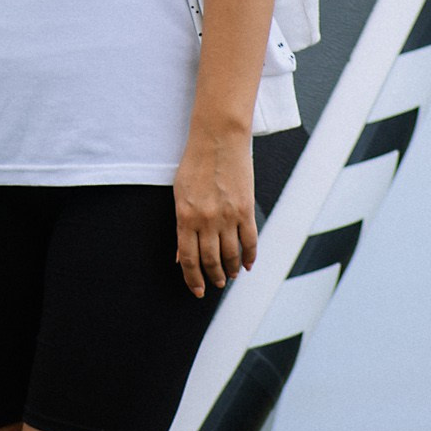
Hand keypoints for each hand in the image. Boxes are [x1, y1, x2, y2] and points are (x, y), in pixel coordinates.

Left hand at [174, 120, 256, 297]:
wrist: (218, 139)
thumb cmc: (195, 164)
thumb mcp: (179, 194)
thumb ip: (182, 226)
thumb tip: (181, 256)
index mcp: (185, 217)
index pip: (189, 259)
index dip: (193, 279)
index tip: (197, 290)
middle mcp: (206, 221)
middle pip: (210, 261)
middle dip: (213, 277)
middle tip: (216, 284)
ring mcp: (227, 216)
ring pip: (231, 255)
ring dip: (231, 269)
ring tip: (231, 275)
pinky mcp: (246, 210)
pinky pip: (250, 241)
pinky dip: (250, 256)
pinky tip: (248, 264)